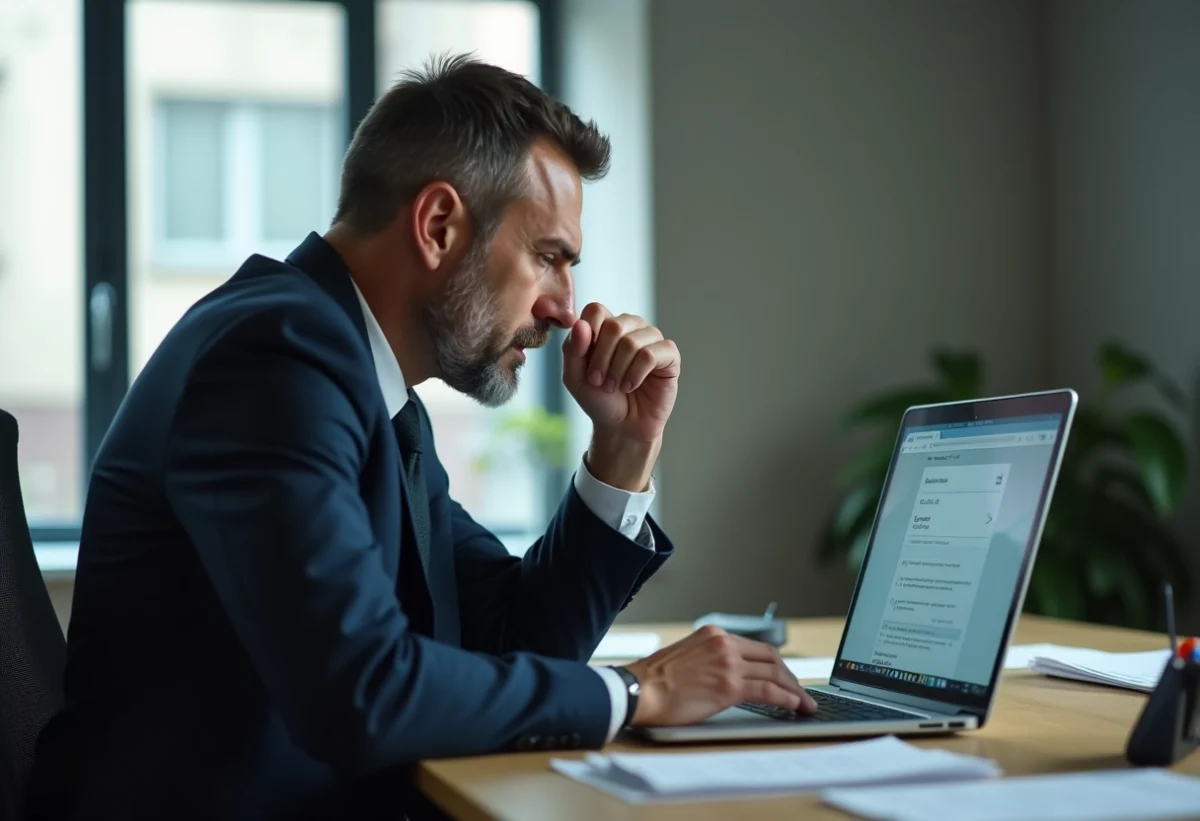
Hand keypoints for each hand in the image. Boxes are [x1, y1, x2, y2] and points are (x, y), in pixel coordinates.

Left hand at [563, 304, 679, 444]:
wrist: (622, 426)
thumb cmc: (599, 399)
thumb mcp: (574, 377)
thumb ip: (572, 350)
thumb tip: (581, 324)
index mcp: (606, 325)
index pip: (596, 310)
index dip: (588, 336)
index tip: (585, 364)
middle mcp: (630, 327)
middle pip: (613, 326)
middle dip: (602, 359)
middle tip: (599, 381)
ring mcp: (651, 339)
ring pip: (632, 342)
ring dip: (618, 370)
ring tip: (616, 386)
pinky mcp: (669, 355)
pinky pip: (651, 355)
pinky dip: (636, 374)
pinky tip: (631, 386)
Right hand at [623, 626, 816, 726]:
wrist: (638, 690)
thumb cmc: (655, 681)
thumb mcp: (687, 656)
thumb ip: (711, 659)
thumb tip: (731, 677)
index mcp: (713, 634)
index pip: (756, 647)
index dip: (776, 664)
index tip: (784, 677)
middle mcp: (724, 643)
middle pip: (771, 658)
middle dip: (790, 677)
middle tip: (799, 692)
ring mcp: (728, 663)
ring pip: (775, 674)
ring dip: (795, 690)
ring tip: (805, 704)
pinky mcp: (729, 686)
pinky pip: (769, 691)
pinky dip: (787, 699)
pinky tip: (794, 706)